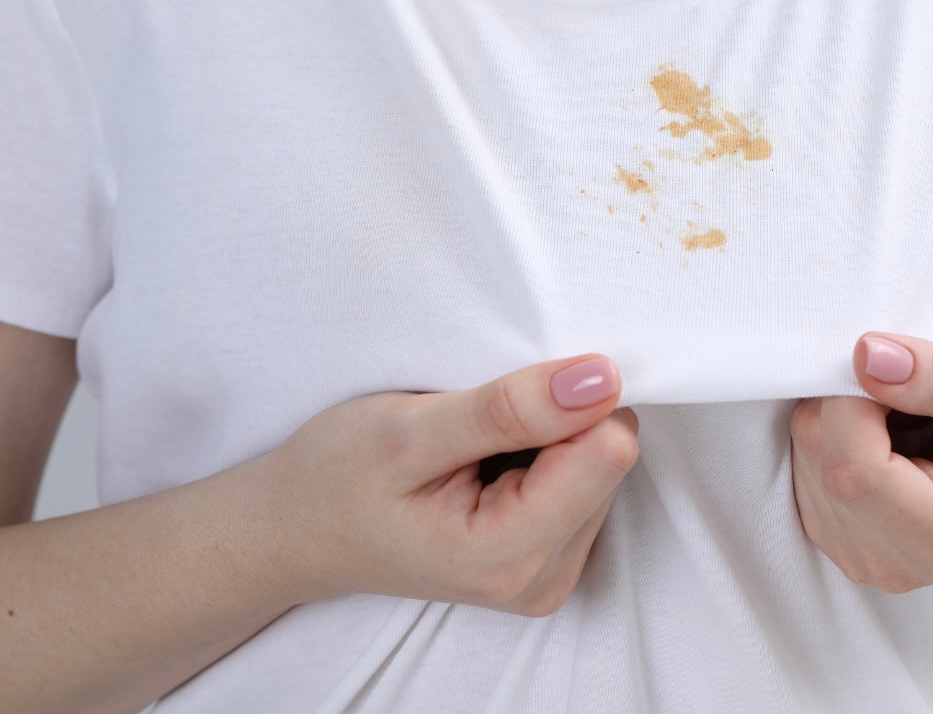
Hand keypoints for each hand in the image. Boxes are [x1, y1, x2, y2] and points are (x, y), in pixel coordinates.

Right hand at [263, 354, 638, 615]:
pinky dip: (544, 455)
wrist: (295, 531)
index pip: (607, 449)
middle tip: (475, 424)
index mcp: (510, 555)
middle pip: (609, 457)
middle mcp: (543, 578)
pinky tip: (487, 463)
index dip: (564, 399)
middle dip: (556, 420)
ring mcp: (549, 575)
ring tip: (473, 446)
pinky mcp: (550, 560)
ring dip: (549, 437)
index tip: (504, 392)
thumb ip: (508, 410)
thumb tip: (602, 381)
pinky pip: (584, 481)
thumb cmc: (336, 478)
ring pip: (601, 465)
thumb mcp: (408, 431)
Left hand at [790, 333, 932, 592]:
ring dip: (843, 418)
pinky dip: (835, 436)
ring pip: (805, 457)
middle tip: (914, 393)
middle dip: (850, 404)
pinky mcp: (839, 538)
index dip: (854, 400)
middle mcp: (898, 563)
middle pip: (822, 460)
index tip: (895, 365)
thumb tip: (867, 356)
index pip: (855, 467)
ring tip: (910, 421)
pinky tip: (888, 439)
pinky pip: (802, 466)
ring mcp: (863, 557)